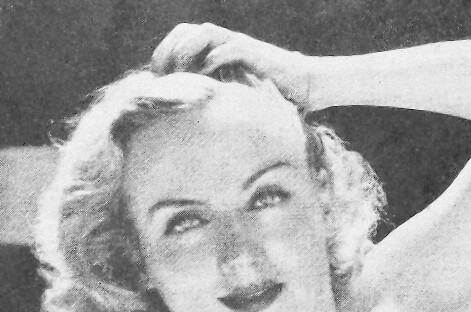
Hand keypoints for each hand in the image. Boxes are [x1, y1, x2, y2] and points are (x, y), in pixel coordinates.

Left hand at [151, 23, 312, 108]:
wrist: (302, 85)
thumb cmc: (269, 94)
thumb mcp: (233, 92)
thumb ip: (213, 90)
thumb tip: (187, 108)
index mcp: (216, 47)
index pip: (180, 38)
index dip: (163, 54)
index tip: (155, 78)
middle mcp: (224, 40)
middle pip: (185, 32)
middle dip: (168, 51)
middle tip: (160, 77)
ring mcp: (237, 44)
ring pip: (203, 34)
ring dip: (186, 53)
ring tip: (179, 76)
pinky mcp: (252, 53)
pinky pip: (226, 50)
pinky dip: (212, 62)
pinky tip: (205, 82)